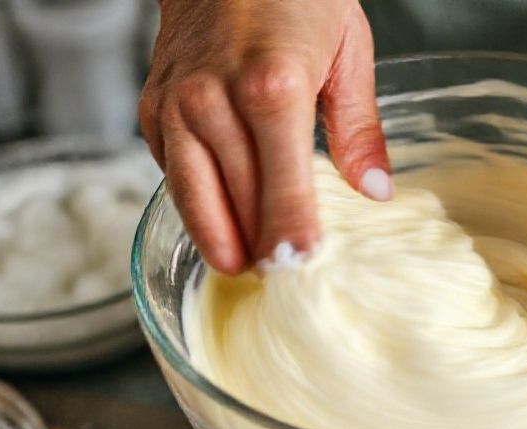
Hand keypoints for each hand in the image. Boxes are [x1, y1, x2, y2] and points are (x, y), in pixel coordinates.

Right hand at [140, 0, 390, 273]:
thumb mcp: (349, 48)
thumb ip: (358, 128)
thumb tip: (374, 190)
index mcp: (272, 88)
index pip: (281, 192)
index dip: (291, 241)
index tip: (301, 271)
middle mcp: (213, 102)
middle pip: (236, 205)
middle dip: (258, 251)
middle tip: (279, 282)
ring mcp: (176, 107)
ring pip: (195, 199)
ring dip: (220, 240)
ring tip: (244, 267)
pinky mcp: (151, 109)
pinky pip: (173, 173)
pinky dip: (195, 202)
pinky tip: (219, 219)